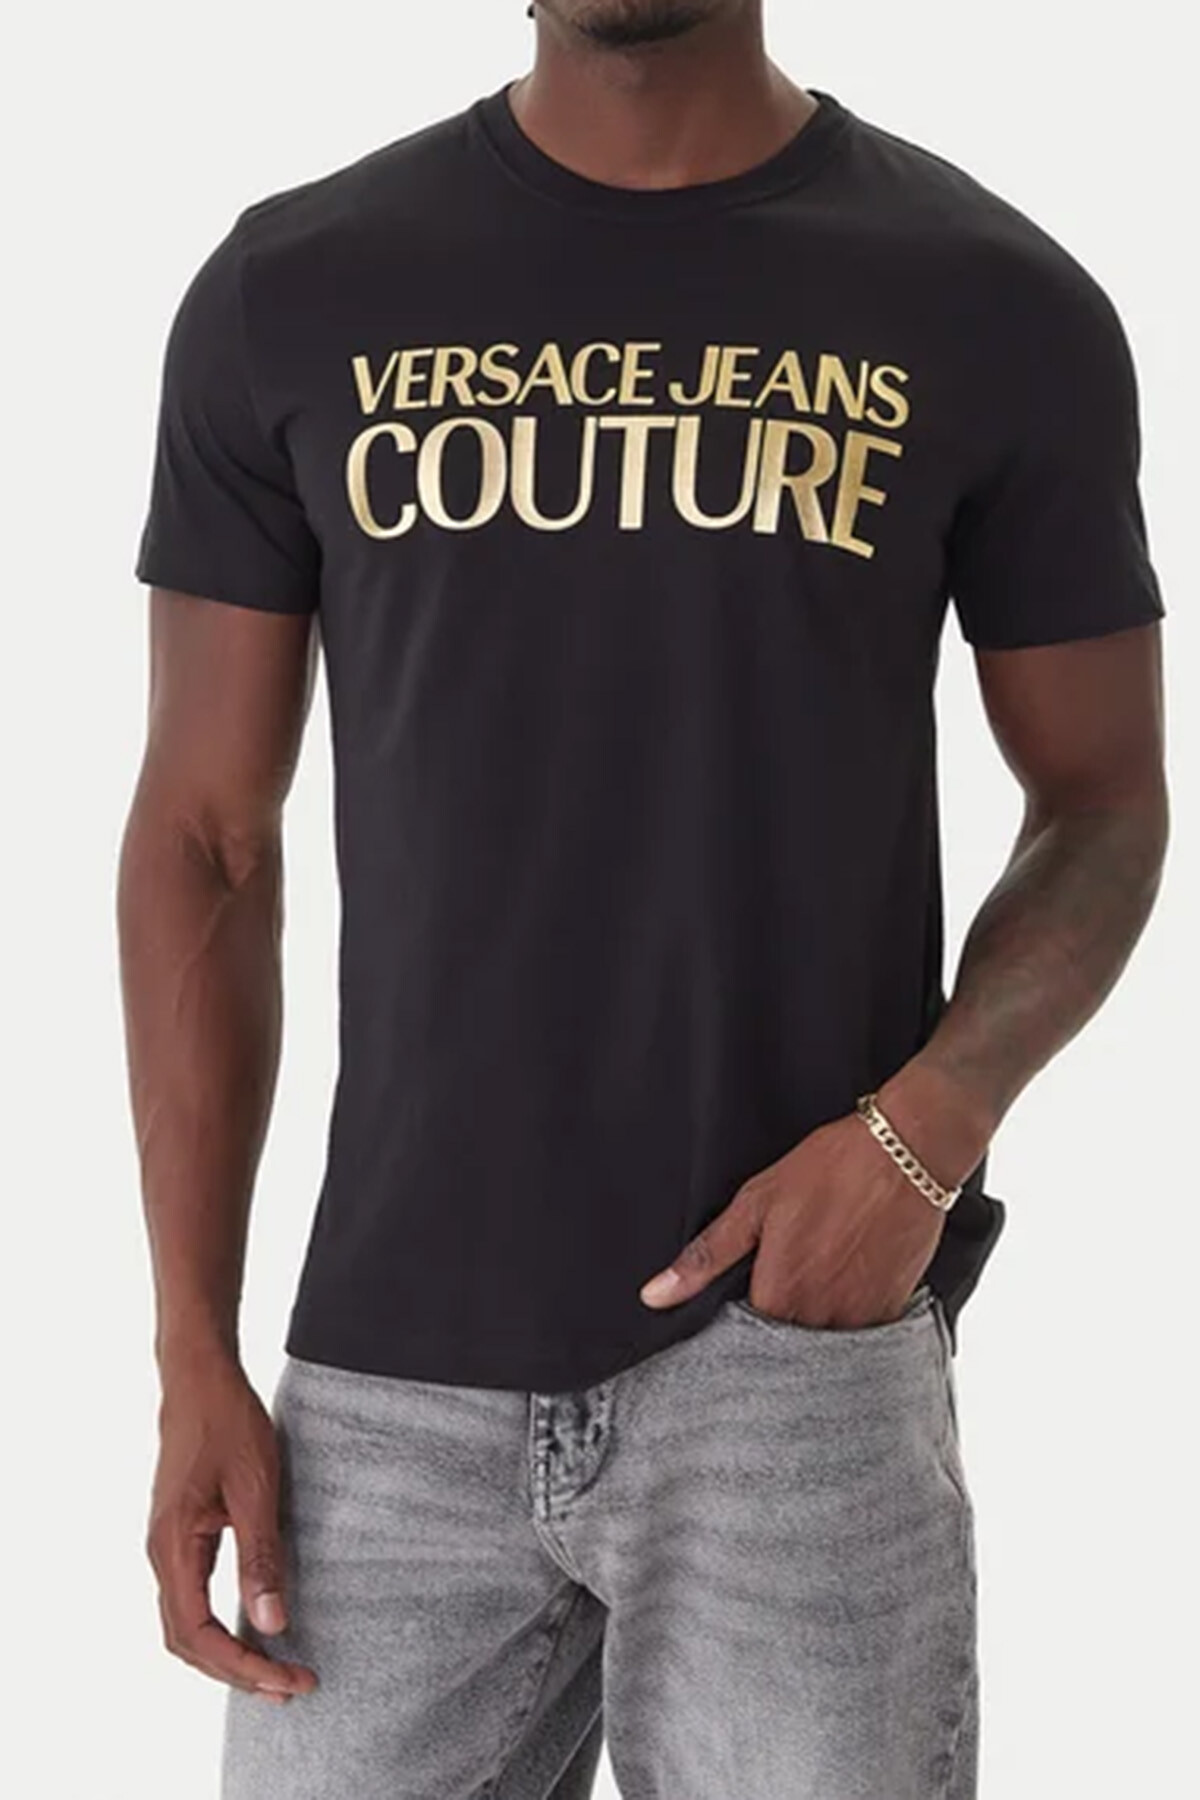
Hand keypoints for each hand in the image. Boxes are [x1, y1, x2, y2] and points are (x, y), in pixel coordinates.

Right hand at [146, 1353, 316, 1700]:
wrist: (199, 1377)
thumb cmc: (227, 1421)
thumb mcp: (255, 1485)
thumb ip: (261, 1555)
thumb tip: (273, 1623)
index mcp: (175, 1546)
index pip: (199, 1634)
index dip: (243, 1666)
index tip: (287, 1680)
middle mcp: (162, 1553)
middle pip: (188, 1642)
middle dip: (237, 1673)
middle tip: (291, 1687)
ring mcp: (168, 1545)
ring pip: (186, 1625)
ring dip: (227, 1655)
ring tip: (275, 1673)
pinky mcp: (181, 1535)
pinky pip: (192, 1600)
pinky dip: (220, 1627)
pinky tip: (254, 1628)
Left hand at [639, 1072, 984, 1326]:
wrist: (907, 1152)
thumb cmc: (831, 1169)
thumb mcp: (756, 1203)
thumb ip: (706, 1257)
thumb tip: (654, 1296)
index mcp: (779, 1295)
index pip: (743, 1345)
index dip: (735, 1331)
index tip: (736, 1312)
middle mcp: (820, 1318)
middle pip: (785, 1353)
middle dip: (774, 1338)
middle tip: (777, 1296)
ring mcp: (862, 1318)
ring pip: (824, 1347)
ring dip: (812, 1330)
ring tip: (814, 1287)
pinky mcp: (894, 1309)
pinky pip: (864, 1338)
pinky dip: (849, 1323)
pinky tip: (845, 1286)